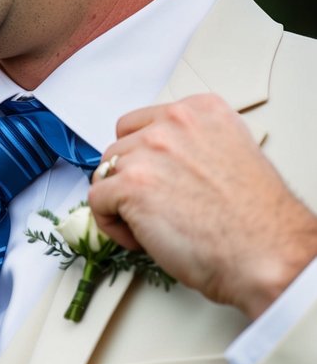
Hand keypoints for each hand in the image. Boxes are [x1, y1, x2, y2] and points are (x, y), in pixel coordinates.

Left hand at [88, 94, 316, 318]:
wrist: (266, 252)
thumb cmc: (256, 220)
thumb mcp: (232, 155)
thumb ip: (193, 147)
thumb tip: (161, 162)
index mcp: (201, 110)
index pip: (141, 124)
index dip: (143, 159)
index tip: (155, 180)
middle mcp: (174, 123)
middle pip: (119, 148)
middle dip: (130, 181)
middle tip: (155, 208)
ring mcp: (150, 150)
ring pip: (104, 173)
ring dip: (120, 203)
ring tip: (151, 226)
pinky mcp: (131, 184)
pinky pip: (96, 202)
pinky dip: (110, 225)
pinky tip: (141, 239)